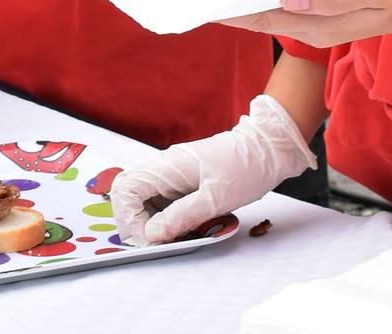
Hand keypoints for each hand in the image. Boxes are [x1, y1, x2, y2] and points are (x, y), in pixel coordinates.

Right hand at [110, 96, 315, 246]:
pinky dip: (164, 218)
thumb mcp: (215, 198)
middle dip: (134, 221)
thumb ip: (181, 216)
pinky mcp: (181, 182)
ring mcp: (171, 174)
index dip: (129, 218)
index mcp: (167, 166)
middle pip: (128, 193)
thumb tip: (151, 234)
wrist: (266, 149)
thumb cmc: (245, 168)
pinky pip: (161, 201)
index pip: (126, 189)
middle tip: (154, 242)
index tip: (149, 239)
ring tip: (170, 238)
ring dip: (149, 221)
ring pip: (143, 199)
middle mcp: (164, 167)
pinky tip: (180, 229)